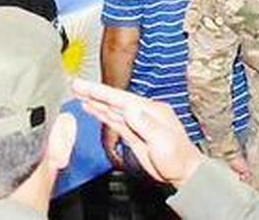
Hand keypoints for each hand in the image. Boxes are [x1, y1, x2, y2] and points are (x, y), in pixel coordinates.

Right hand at [75, 80, 204, 186]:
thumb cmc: (177, 158)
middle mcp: (143, 112)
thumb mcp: (163, 141)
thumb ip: (146, 125)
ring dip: (96, 101)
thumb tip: (130, 108)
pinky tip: (93, 108)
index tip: (84, 85)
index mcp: (151, 110)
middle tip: (76, 84)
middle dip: (94, 92)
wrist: (182, 172)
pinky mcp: (134, 132)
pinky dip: (102, 112)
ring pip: (113, 108)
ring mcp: (138, 122)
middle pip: (114, 100)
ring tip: (79, 93)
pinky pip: (115, 119)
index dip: (101, 92)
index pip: (121, 98)